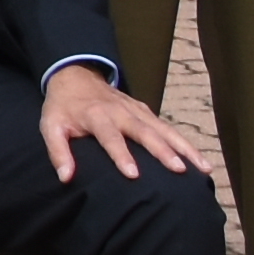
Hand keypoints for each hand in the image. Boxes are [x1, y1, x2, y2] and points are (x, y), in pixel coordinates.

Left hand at [39, 62, 208, 182]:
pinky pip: (169, 129)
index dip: (121, 155)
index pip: (111, 138)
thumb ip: (58, 152)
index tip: (134, 175)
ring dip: (184, 148)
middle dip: (162, 151)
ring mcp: (137, 111)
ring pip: (165, 130)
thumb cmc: (63, 108)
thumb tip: (65, 178)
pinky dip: (185, 143)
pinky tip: (200, 160)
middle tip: (178, 170)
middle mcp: (121, 113)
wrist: (76, 76)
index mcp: (97, 116)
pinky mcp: (146, 112)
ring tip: (203, 167)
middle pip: (145, 132)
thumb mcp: (51, 126)